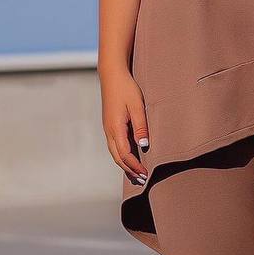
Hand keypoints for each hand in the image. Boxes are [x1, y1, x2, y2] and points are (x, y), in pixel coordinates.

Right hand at [100, 68, 149, 183]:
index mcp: (115, 128)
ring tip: (137, 173)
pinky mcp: (109, 125)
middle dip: (130, 169)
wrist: (112, 75)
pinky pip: (114, 146)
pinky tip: (130, 158)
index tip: (146, 174)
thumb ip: (141, 127)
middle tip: (143, 179)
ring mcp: (108, 128)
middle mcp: (109, 131)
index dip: (135, 166)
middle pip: (117, 157)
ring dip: (125, 164)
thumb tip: (144, 147)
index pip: (125, 154)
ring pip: (114, 153)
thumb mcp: (137, 106)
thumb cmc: (127, 89)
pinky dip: (122, 156)